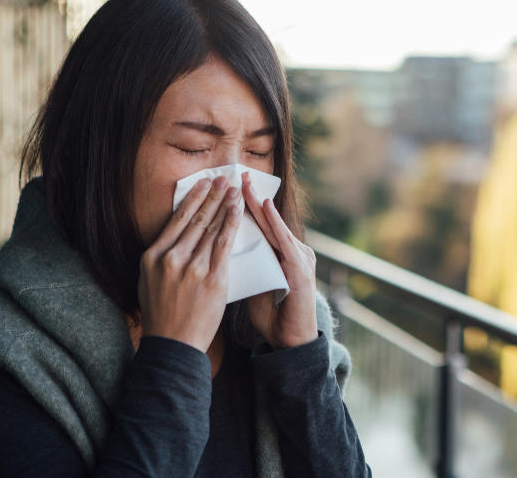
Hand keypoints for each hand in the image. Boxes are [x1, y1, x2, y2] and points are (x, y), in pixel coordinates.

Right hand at [137, 176, 242, 352]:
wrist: (173, 345)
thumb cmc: (161, 315)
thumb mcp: (148, 282)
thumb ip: (160, 259)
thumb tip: (172, 237)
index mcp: (152, 257)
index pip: (176, 220)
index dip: (193, 199)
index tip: (203, 184)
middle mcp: (170, 258)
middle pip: (195, 220)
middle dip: (212, 196)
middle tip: (224, 178)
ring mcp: (191, 268)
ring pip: (210, 228)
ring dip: (223, 205)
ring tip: (234, 189)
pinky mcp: (212, 280)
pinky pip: (223, 245)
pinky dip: (231, 224)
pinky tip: (237, 211)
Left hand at [241, 171, 317, 349]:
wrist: (291, 340)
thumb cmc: (271, 314)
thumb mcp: (253, 284)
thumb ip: (241, 266)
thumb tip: (216, 251)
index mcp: (279, 254)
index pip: (259, 225)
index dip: (243, 206)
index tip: (227, 187)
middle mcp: (292, 251)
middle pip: (268, 220)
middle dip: (251, 197)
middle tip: (236, 175)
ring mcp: (299, 258)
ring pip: (276, 226)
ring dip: (261, 204)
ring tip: (247, 186)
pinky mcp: (301, 269)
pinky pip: (285, 242)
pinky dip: (275, 224)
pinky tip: (266, 209)